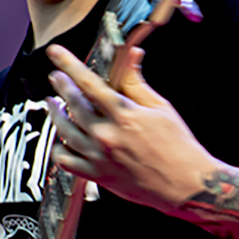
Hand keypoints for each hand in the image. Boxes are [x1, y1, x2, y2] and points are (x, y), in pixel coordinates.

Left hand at [46, 44, 211, 212]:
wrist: (185, 184)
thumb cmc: (177, 147)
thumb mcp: (160, 107)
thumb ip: (137, 82)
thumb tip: (130, 55)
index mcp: (124, 115)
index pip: (89, 83)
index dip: (69, 64)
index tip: (56, 54)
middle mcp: (107, 136)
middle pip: (73, 105)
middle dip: (61, 86)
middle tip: (56, 78)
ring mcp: (100, 158)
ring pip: (64, 132)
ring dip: (55, 115)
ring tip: (53, 105)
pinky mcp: (98, 176)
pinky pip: (67, 162)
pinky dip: (59, 150)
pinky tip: (60, 142)